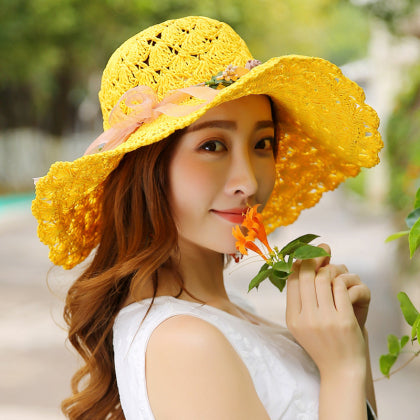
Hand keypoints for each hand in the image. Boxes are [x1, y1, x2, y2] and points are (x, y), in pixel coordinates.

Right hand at [286, 244, 365, 376]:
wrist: (341, 369)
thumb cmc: (322, 344)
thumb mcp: (301, 325)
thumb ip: (299, 301)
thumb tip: (300, 267)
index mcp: (292, 318)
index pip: (292, 281)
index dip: (300, 263)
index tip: (307, 251)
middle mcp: (305, 318)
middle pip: (307, 276)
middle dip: (315, 258)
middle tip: (323, 248)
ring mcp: (324, 319)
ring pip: (324, 279)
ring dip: (330, 268)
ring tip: (333, 265)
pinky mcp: (343, 320)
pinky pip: (340, 288)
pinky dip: (341, 280)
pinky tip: (343, 280)